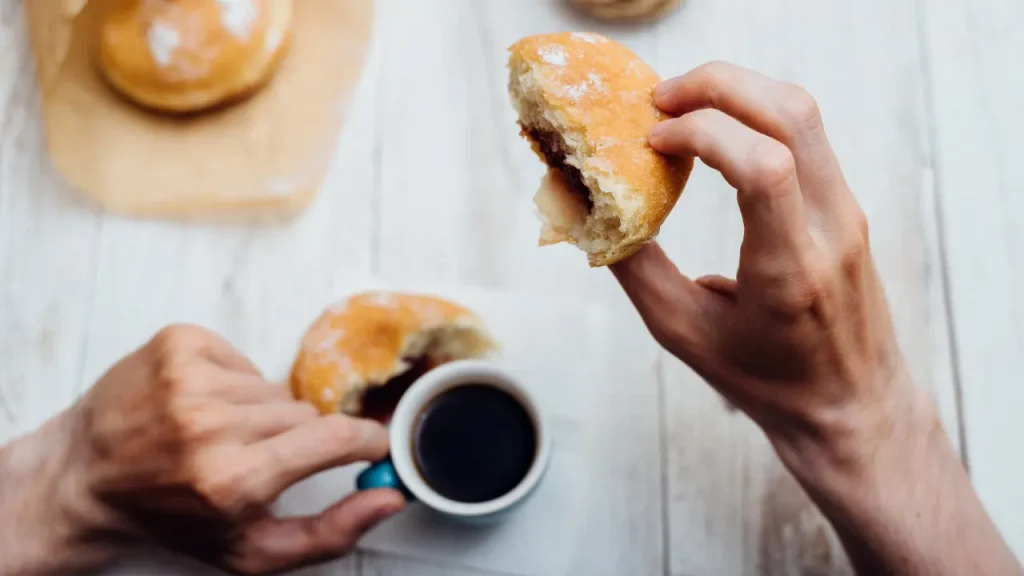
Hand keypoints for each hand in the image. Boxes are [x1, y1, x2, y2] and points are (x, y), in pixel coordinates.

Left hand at [0, 325, 403, 574]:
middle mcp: (210, 424)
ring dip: (260, 410)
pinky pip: (244, 358)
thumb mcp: (251, 551)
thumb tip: (390, 496)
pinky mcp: (178, 343)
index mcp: (232, 480)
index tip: (372, 445)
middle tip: (258, 457)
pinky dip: (233, 380)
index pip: (336, 439)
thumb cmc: (169, 517)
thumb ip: (331, 533)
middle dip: (297, 437)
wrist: (82, 478)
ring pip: (275, 388)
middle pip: (307, 413)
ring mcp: (190, 377)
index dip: (368, 440)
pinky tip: (201, 404)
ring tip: (220, 433)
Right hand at [612, 61, 1020, 574]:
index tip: (652, 142)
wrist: (850, 406)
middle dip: (716, 86)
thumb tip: (589, 209)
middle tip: (658, 99)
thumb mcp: (684, 333)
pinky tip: (713, 130)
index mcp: (789, 270)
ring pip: (802, 111)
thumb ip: (634, 268)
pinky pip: (804, 133)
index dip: (700, 133)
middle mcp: (830, 230)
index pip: (764, 164)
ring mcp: (847, 212)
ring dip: (737, 91)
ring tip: (680, 107)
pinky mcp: (846, 205)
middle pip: (790, 113)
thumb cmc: (765, 380)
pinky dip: (754, 113)